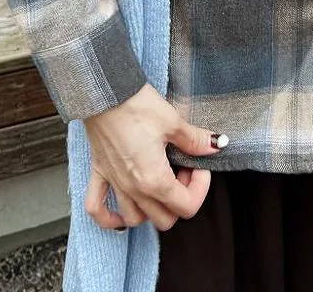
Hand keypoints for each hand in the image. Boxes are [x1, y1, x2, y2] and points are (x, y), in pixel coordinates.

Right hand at [83, 82, 227, 231]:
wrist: (104, 92)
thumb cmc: (137, 105)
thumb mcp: (173, 121)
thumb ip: (195, 140)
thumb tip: (216, 145)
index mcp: (154, 179)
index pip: (187, 207)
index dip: (200, 188)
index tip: (199, 165)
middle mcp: (133, 189)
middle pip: (164, 219)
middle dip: (180, 199)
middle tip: (182, 171)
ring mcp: (115, 184)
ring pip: (135, 220)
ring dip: (151, 209)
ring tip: (159, 182)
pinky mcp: (99, 174)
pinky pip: (97, 209)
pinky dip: (109, 217)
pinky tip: (121, 209)